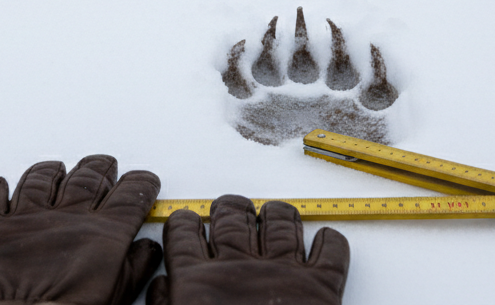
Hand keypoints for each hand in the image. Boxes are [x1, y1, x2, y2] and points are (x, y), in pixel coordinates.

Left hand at [0, 155, 161, 304]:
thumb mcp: (116, 297)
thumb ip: (135, 269)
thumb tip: (149, 249)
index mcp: (102, 232)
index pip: (130, 195)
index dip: (141, 184)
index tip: (145, 181)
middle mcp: (67, 215)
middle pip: (89, 177)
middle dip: (101, 168)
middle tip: (106, 165)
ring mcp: (26, 217)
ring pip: (40, 178)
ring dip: (51, 170)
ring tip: (57, 168)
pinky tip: (1, 186)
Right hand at [147, 195, 349, 304]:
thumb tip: (163, 286)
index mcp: (198, 280)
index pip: (184, 232)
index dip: (187, 222)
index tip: (189, 222)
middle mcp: (239, 266)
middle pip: (231, 216)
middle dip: (229, 208)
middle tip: (231, 210)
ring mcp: (282, 271)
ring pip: (280, 220)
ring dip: (276, 213)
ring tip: (274, 214)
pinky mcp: (320, 286)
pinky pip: (331, 249)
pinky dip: (329, 241)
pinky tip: (322, 240)